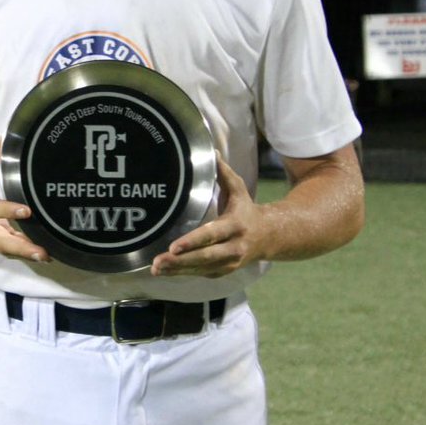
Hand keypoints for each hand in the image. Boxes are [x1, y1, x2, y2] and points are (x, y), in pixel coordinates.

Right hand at [0, 139, 49, 263]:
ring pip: (3, 249)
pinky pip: (7, 250)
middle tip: (41, 251)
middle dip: (18, 246)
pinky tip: (43, 256)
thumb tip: (5, 139)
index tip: (27, 212)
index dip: (6, 211)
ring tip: (46, 256)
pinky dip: (24, 254)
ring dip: (24, 254)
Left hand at [150, 156, 263, 278]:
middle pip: (205, 257)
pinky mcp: (223, 272)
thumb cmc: (246, 209)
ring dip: (177, 270)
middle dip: (181, 261)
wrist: (268, 237)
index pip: (212, 235)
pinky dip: (183, 274)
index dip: (192, 242)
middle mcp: (234, 247)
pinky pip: (201, 274)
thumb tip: (210, 150)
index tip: (173, 246)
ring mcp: (229, 263)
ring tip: (156, 269)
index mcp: (235, 225)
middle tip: (159, 262)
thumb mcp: (239, 189)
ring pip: (201, 269)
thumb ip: (224, 172)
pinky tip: (165, 271)